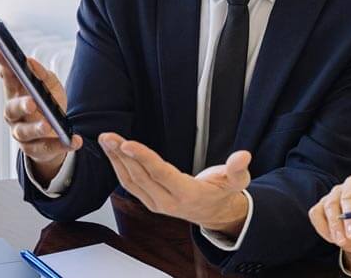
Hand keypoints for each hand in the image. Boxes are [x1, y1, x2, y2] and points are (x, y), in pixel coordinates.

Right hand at [0, 48, 81, 183]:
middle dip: (21, 105)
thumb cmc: (49, 105)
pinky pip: (46, 148)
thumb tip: (31, 62)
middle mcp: (14, 115)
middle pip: (11, 109)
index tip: (2, 53)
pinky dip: (61, 145)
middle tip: (31, 102)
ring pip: (24, 132)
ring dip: (37, 128)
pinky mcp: (34, 150)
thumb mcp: (50, 87)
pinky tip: (75, 141)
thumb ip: (42, 75)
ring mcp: (22, 133)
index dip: (4, 67)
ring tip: (49, 125)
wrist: (56, 134)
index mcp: (16, 95)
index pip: (8, 80)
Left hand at [98, 132, 251, 234]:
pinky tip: (113, 153)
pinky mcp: (149, 201)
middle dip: (122, 155)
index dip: (143, 158)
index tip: (127, 144)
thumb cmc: (224, 192)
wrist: (216, 213)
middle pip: (140, 176)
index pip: (160, 174)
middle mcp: (167, 202)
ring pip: (130, 181)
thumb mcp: (238, 181)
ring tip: (106, 140)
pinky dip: (119, 168)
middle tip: (109, 136)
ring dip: (116, 160)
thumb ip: (238, 168)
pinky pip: (130, 185)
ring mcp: (156, 203)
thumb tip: (243, 155)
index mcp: (187, 194)